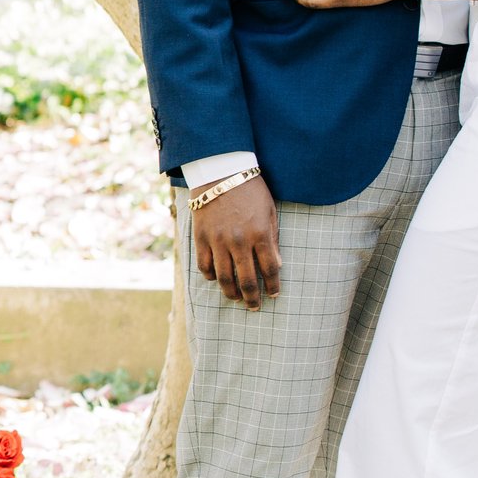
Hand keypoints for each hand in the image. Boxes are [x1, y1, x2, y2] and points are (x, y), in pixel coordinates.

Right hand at [191, 175, 278, 308]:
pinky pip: (205, 265)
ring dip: (231, 293)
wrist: (220, 171)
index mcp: (260, 234)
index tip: (274, 294)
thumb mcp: (269, 211)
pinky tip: (217, 280)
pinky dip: (211, 276)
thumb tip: (277, 265)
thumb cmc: (250, 189)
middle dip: (253, 298)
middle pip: (247, 280)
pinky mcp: (201, 238)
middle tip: (255, 307)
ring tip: (236, 299)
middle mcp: (239, 241)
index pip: (270, 269)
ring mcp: (218, 241)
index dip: (273, 286)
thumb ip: (272, 238)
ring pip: (224, 278)